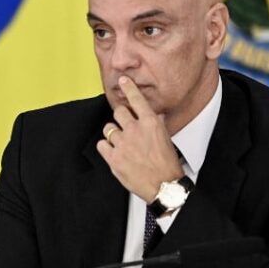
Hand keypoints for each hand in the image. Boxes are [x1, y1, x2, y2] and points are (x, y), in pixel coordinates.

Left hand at [96, 77, 183, 201]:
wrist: (164, 186)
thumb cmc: (167, 164)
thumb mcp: (166, 138)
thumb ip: (156, 124)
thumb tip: (153, 114)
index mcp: (151, 124)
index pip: (137, 99)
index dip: (128, 88)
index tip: (123, 80)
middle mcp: (135, 130)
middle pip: (118, 112)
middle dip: (121, 117)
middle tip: (126, 126)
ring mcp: (123, 144)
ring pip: (108, 128)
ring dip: (113, 134)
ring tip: (122, 143)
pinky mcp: (113, 158)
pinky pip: (101, 144)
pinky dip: (106, 148)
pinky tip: (115, 152)